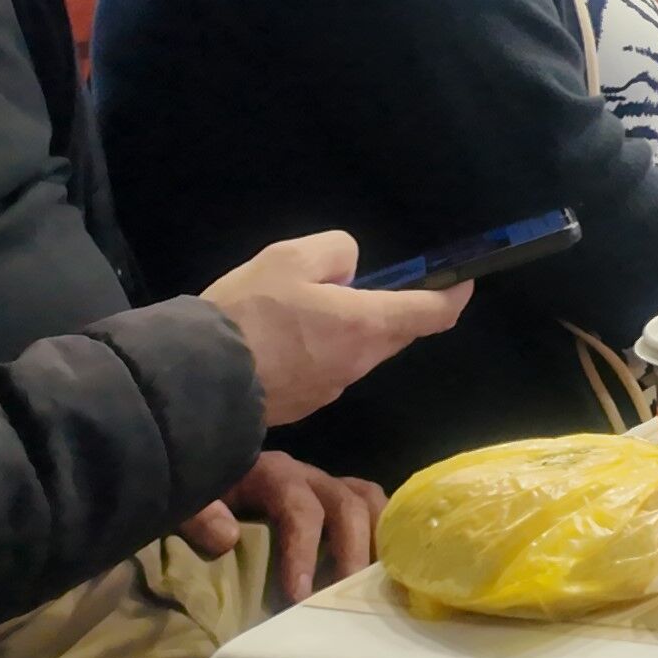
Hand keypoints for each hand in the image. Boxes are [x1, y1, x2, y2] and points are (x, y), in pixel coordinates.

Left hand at [180, 450, 386, 603]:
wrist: (202, 465)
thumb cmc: (200, 491)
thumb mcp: (188, 499)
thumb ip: (199, 514)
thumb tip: (228, 538)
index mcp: (273, 474)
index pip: (300, 509)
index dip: (304, 550)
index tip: (300, 594)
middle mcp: (308, 475)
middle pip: (347, 503)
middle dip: (351, 552)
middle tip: (345, 596)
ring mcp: (325, 483)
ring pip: (367, 499)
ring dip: (376, 538)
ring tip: (375, 581)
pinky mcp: (333, 495)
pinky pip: (369, 504)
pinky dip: (380, 530)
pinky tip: (379, 564)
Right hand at [202, 232, 468, 427]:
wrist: (197, 381)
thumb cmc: (248, 314)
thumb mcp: (290, 258)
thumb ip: (335, 252)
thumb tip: (350, 270)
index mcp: (367, 325)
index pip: (432, 312)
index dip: (452, 295)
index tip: (460, 282)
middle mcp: (359, 363)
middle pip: (396, 333)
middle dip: (393, 308)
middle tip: (360, 286)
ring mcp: (331, 389)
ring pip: (359, 352)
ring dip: (351, 330)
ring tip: (308, 307)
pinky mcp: (304, 405)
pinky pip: (328, 369)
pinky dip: (322, 350)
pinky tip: (285, 338)